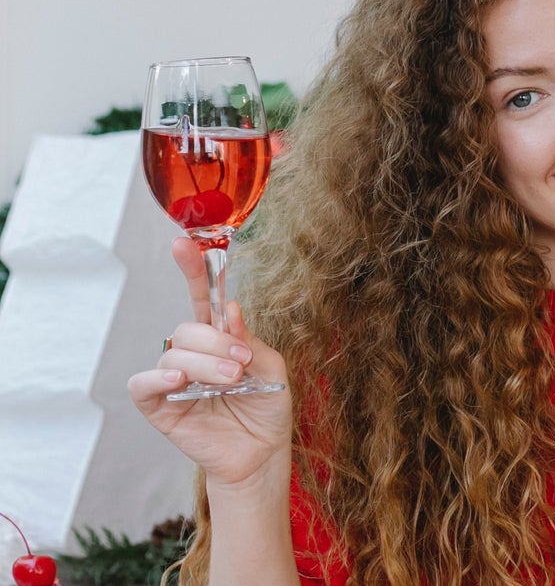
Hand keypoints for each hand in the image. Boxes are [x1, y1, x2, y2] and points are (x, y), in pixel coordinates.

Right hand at [128, 236, 292, 488]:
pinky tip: (182, 381)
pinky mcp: (159, 406)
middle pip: (189, 327)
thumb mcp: (270, 366)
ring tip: (231, 381)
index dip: (193, 268)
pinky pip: (144, 384)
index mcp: (220, 336)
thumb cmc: (266, 405)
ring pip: (175, 353)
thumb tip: (231, 310)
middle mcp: (193, 353)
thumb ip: (248, 339)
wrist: (261, 453)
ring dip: (206, 363)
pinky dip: (160, 378)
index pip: (202, 297)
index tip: (184, 243)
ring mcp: (174, 379)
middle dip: (217, 341)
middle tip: (242, 364)